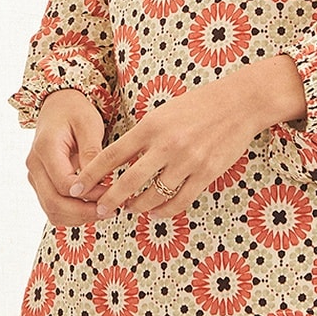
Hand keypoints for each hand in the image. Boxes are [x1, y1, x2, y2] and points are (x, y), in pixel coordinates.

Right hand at [26, 89, 107, 225]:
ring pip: (52, 210)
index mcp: (45, 149)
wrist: (58, 105)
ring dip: (78, 217)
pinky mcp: (41, 183)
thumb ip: (92, 153)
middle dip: (83, 213)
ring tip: (105, 212)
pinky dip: (72, 213)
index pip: (63, 184)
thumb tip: (98, 182)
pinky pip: (53, 206)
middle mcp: (34, 166)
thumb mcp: (89, 124)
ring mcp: (35, 176)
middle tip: (111, 211)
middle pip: (54, 203)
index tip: (111, 193)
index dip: (88, 194)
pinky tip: (93, 207)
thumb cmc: (75, 111)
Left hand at [71, 54, 305, 220]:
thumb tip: (121, 158)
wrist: (239, 103)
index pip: (113, 154)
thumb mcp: (164, 112)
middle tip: (98, 210)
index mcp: (152, 125)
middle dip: (109, 199)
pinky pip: (179, 200)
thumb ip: (144, 135)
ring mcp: (188, 161)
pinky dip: (164, 210)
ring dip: (137, 206)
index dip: (92, 173)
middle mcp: (167, 144)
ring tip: (129, 209)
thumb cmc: (199, 105)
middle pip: (129, 181)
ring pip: (153, 195)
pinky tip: (155, 212)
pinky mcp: (206, 173)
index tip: (77, 186)